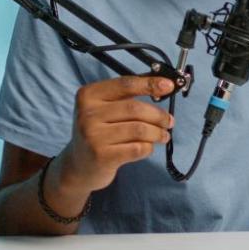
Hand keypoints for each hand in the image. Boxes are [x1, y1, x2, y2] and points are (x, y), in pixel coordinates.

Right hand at [56, 75, 175, 193]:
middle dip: (158, 115)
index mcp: (88, 95)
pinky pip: (138, 148)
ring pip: (139, 129)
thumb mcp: (103, 109)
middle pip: (135, 108)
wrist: (78, 165)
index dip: (150, 84)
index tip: (169, 86)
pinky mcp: (102, 156)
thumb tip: (161, 88)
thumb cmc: (98, 133)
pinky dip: (149, 147)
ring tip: (163, 135)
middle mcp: (87, 113)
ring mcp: (93, 136)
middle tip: (169, 121)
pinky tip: (148, 147)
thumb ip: (126, 98)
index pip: (125, 85)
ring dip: (157, 133)